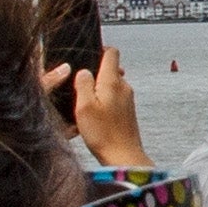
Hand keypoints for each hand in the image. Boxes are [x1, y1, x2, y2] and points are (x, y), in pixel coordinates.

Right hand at [69, 43, 153, 172]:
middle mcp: (124, 87)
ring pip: (111, 85)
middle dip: (95, 74)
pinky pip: (113, 99)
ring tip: (85, 105)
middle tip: (79, 88)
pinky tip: (94, 116)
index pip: (112, 53)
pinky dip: (103, 102)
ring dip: (98, 90)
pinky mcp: (127, 111)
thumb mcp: (84, 106)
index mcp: (112, 82)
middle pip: (110, 69)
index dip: (100, 49)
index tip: (88, 54)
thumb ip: (83, 84)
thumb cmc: (104, 134)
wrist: (123, 157)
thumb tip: (84, 71)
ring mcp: (127, 99)